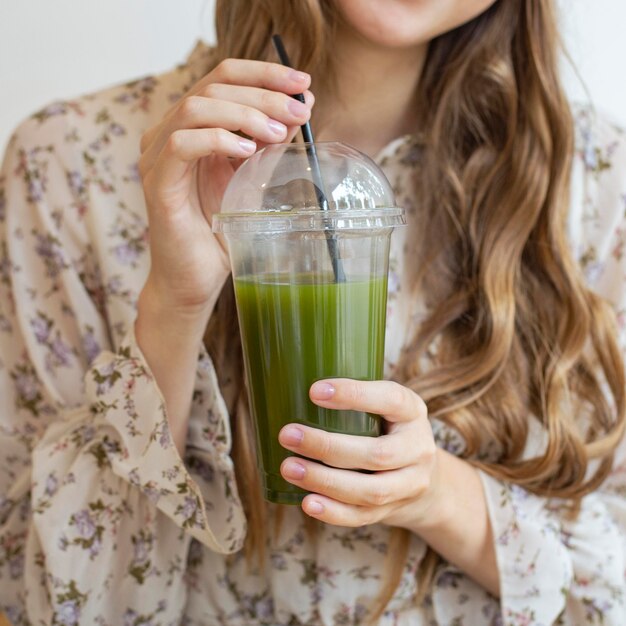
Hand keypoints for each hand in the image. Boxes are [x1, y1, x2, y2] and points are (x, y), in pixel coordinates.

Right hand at [138, 58, 313, 321]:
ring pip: (195, 108)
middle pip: (212, 86)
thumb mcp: (252, 179)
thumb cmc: (220, 233)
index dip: (263, 73)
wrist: (195, 278)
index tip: (303, 81)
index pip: (223, 79)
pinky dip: (218, 140)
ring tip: (277, 134)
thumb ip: (269, 143)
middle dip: (263, 93)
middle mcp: (170, 134)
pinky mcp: (157, 183)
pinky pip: (181, 144)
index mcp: (193, 128)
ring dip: (244, 114)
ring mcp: (158, 157)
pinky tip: (247, 152)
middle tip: (300, 109)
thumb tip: (301, 105)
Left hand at [278, 378, 442, 528]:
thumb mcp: (383, 405)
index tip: (314, 391)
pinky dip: (334, 512)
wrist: (423, 474)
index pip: (390, 400)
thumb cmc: (387, 427)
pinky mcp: (395, 510)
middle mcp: (418, 448)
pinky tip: (307, 503)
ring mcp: (410, 484)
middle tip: (288, 435)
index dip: (354, 395)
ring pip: (371, 491)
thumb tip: (292, 387)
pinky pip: (363, 516)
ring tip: (289, 468)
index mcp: (412, 411)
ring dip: (325, 481)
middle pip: (377, 454)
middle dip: (327, 446)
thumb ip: (353, 399)